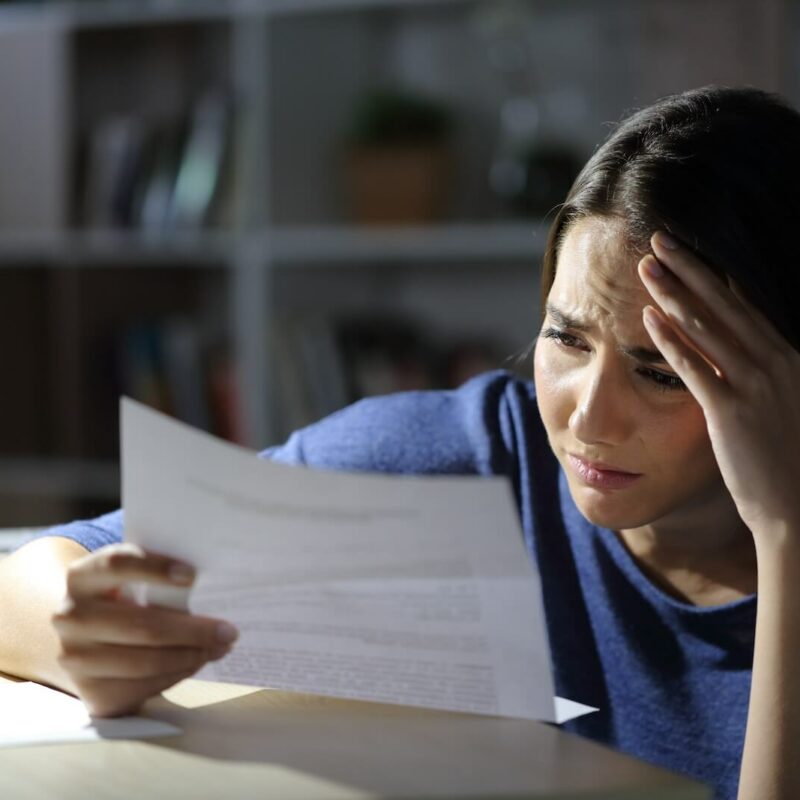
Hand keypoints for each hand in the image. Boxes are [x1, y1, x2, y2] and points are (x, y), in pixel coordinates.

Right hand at [52, 543, 237, 716]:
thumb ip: (159, 576)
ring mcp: (76, 659)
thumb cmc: (122, 598)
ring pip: (145, 662)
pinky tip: (197, 660)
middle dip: (193, 629)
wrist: (83, 638)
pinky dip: (178, 674)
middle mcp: (70, 617)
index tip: (193, 575)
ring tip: (220, 646)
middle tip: (228, 629)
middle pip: (141, 624)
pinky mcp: (90, 693)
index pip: (117, 564)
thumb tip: (216, 582)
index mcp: (81, 577)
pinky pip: (144, 687)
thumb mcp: (130, 579)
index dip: (156, 568)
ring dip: (191, 655)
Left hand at [638, 231, 799, 542]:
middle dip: (690, 269)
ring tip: (645, 266)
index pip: (747, 308)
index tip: (691, 254)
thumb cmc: (790, 466)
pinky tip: (647, 319)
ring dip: (673, 292)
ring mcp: (755, 386)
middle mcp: (776, 364)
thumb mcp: (786, 410)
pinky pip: (695, 368)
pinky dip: (670, 341)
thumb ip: (765, 379)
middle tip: (659, 240)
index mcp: (789, 360)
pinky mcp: (732, 412)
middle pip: (725, 304)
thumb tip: (740, 359)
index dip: (717, 278)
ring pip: (708, 327)